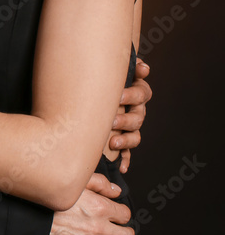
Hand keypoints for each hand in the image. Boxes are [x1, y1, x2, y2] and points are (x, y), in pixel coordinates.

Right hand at [40, 172, 135, 234]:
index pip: (124, 214)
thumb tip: (117, 191)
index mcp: (99, 207)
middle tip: (127, 234)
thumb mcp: (76, 182)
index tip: (120, 216)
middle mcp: (98, 228)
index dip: (123, 215)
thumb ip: (99, 183)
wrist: (31, 218)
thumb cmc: (52, 199)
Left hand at [108, 58, 151, 172]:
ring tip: (113, 142)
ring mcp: (129, 127)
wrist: (91, 90)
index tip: (118, 96)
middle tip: (112, 120)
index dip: (132, 95)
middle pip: (138, 116)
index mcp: (135, 92)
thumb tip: (143, 68)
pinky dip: (125, 161)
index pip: (142, 93)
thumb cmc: (102, 76)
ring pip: (135, 136)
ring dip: (126, 140)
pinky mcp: (122, 142)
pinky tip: (122, 168)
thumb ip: (127, 66)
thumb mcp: (112, 70)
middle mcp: (135, 110)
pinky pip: (127, 154)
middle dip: (126, 119)